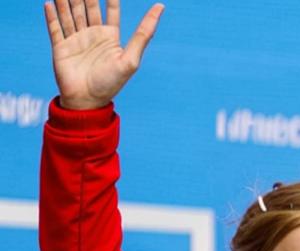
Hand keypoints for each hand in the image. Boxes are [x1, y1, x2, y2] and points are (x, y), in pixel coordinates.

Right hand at [44, 0, 163, 110]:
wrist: (87, 101)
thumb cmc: (112, 83)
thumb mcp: (131, 58)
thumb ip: (144, 33)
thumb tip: (161, 7)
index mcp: (110, 37)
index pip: (111, 10)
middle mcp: (92, 36)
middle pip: (87, 8)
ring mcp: (76, 40)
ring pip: (70, 14)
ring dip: (66, 1)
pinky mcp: (60, 47)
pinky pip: (54, 28)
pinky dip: (52, 16)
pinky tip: (49, 3)